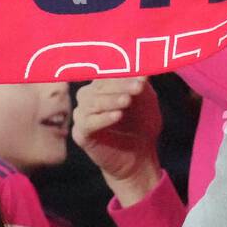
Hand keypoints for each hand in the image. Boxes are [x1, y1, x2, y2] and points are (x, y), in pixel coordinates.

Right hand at [72, 77, 162, 206]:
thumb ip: (142, 85)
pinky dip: (103, 118)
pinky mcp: (81, 133)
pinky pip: (87, 123)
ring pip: (91, 102)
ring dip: (111, 100)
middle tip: (138, 87)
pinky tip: (117, 116)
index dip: (123, 73)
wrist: (139, 157)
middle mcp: (88, 97)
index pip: (107, 74)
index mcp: (102, 86)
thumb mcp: (146, 102)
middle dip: (119, 85)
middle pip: (98, 86)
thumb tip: (142, 70)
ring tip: (128, 101)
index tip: (142, 75)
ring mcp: (82, 115)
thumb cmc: (141, 126)